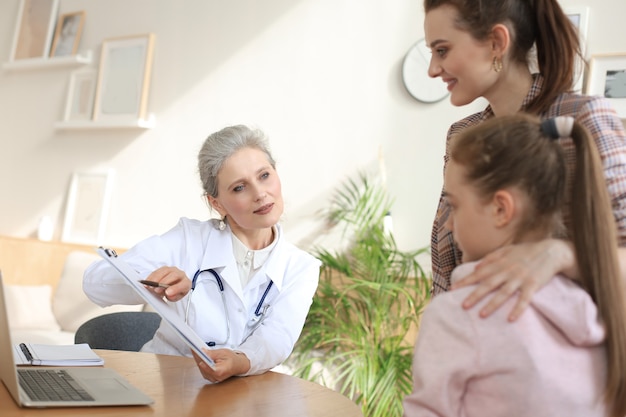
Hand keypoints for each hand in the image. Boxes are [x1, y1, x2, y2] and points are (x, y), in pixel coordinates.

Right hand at [143, 267, 191, 301]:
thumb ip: (173, 297)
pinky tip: (147, 282)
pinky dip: (151, 277)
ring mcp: (172, 270)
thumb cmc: (175, 292)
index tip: (167, 293)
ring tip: (150, 286)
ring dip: (156, 279)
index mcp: (186, 283)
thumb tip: (169, 294)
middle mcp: (180, 274)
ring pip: (164, 271)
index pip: (183, 284)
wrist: (173, 286)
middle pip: (173, 275)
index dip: (175, 289)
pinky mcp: (164, 268)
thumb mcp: (175, 297)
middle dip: (164, 282)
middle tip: (156, 290)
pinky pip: (157, 271)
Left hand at [192, 349, 250, 382]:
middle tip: (194, 347)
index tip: (195, 351)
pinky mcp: (210, 377)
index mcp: (219, 371)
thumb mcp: (223, 353)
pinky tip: (199, 356)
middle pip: (202, 367)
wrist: (238, 365)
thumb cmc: (232, 359)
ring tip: (196, 350)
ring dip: (198, 360)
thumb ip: (212, 353)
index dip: (200, 357)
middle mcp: (215, 377)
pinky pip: (202, 370)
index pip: (205, 365)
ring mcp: (212, 378)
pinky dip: (201, 362)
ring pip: (201, 368)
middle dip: (198, 357)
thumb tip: (203, 352)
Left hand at [452, 239, 574, 320]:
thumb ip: (491, 258)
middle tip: (463, 306)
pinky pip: (525, 299)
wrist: (551, 251)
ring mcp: (520, 278)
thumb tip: (475, 267)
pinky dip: (518, 309)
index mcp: (500, 263)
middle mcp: (508, 271)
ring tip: (482, 315)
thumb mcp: (507, 250)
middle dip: (475, 295)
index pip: (479, 273)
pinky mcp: (533, 285)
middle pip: (488, 284)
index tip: (452, 289)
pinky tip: (510, 319)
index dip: (465, 281)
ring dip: (492, 304)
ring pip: (504, 293)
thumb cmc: (527, 252)